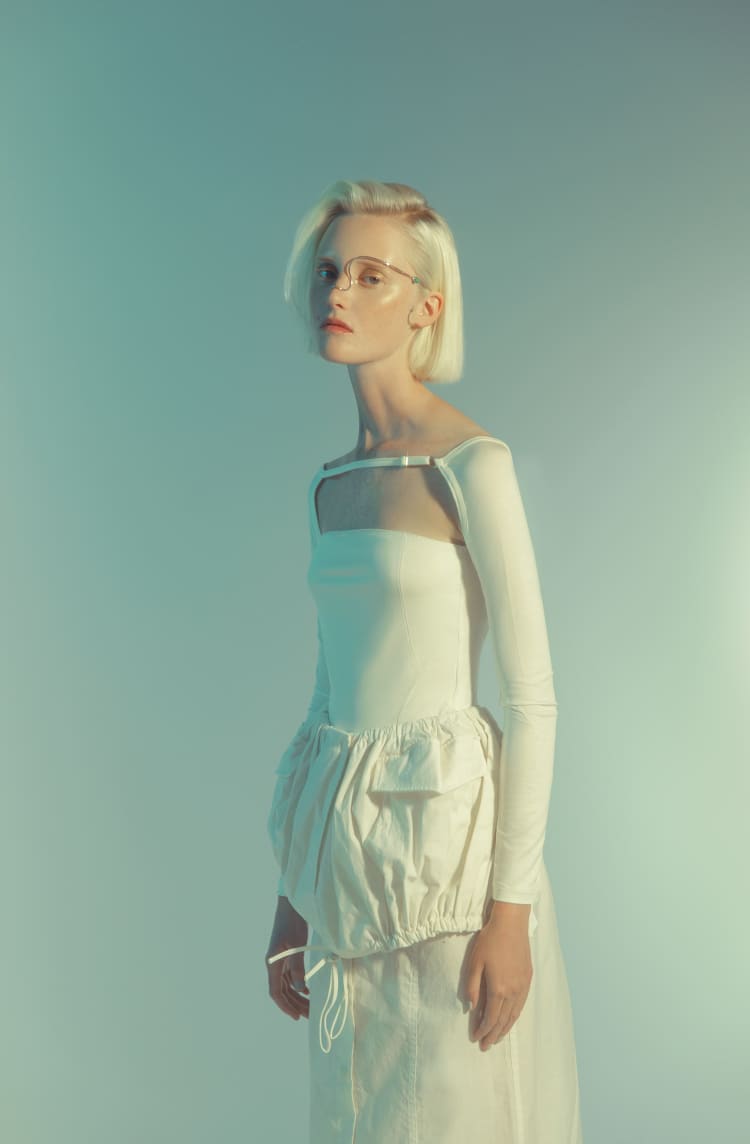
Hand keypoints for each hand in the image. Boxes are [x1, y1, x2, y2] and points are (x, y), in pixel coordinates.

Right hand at [266, 895, 309, 1022]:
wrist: (291, 905)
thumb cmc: (292, 922)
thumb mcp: (296, 945)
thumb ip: (297, 968)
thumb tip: (300, 990)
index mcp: (272, 963)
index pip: (276, 991)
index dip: (285, 1006)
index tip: (295, 1016)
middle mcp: (274, 964)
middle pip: (283, 991)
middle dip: (294, 1004)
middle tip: (308, 1015)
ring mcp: (281, 960)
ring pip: (287, 985)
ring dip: (297, 996)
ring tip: (310, 1007)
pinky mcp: (287, 955)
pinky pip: (291, 976)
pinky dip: (299, 985)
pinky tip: (308, 990)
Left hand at [463, 913, 532, 1050]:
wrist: (511, 924)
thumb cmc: (489, 941)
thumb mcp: (474, 962)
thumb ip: (472, 986)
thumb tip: (471, 1007)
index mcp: (498, 989)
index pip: (490, 1018)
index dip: (483, 1031)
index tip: (475, 1039)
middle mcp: (513, 991)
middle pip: (503, 1020)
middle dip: (494, 1035)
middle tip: (485, 1046)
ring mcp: (522, 985)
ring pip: (514, 1015)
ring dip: (505, 1029)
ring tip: (497, 1037)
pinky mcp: (528, 978)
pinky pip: (522, 1004)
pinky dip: (515, 1016)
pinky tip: (510, 1019)